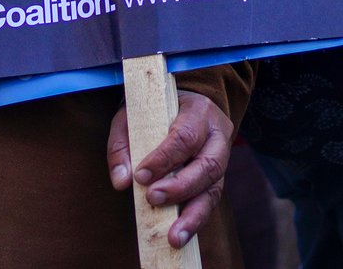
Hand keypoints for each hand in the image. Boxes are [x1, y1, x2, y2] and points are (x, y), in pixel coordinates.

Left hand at [106, 91, 231, 248]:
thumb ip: (122, 144)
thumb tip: (121, 181)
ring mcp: (221, 159)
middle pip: (207, 165)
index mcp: (199, 112)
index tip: (141, 176)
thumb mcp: (133, 116)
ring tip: (174, 236)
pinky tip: (180, 234)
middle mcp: (217, 136)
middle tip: (153, 199)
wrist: (181, 105)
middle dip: (180, 187)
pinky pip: (210, 201)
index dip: (164, 158)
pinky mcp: (216, 179)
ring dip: (192, 214)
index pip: (185, 137)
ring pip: (214, 188)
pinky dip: (194, 219)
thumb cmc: (154, 111)